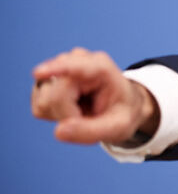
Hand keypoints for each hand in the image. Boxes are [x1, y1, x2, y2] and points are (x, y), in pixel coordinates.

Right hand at [31, 48, 158, 144]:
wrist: (121, 104)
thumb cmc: (123, 112)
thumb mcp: (118, 127)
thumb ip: (91, 131)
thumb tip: (59, 132)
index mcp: (100, 67)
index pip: (75, 66)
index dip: (56, 69)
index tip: (39, 73)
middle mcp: (76, 62)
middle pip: (54, 97)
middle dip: (68, 116)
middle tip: (91, 118)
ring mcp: (58, 70)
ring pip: (43, 103)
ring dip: (62, 116)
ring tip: (83, 111)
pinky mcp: (45, 83)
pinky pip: (38, 108)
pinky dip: (54, 116)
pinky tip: (72, 109)